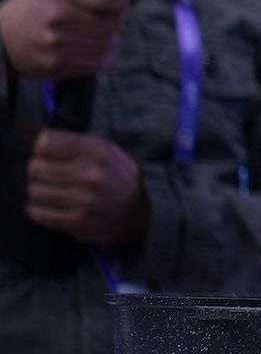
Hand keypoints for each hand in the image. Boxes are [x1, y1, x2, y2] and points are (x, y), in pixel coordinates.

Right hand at [0, 0, 130, 80]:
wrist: (2, 37)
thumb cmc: (37, 5)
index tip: (116, 1)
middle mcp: (56, 15)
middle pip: (113, 23)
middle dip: (116, 21)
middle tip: (106, 19)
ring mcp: (55, 41)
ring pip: (109, 45)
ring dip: (110, 40)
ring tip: (97, 34)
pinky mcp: (56, 63)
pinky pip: (98, 63)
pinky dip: (102, 58)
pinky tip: (90, 49)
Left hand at [24, 129, 149, 246]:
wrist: (141, 214)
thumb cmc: (118, 178)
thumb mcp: (106, 151)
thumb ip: (71, 142)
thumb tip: (26, 132)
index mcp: (97, 150)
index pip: (45, 143)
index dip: (43, 149)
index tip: (50, 155)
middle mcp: (90, 173)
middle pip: (35, 167)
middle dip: (38, 172)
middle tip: (49, 176)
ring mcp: (84, 199)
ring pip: (34, 191)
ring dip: (39, 192)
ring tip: (51, 192)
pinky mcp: (77, 221)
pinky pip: (37, 213)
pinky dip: (38, 210)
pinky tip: (51, 207)